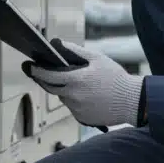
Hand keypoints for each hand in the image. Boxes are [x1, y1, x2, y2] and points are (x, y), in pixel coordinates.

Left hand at [24, 39, 143, 128]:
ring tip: (79, 84)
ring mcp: (77, 110)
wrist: (132, 101)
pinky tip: (87, 95)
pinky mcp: (82, 119)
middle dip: (45, 80)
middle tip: (43, 74)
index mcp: (76, 80)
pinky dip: (75, 101)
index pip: (48, 76)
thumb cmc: (116, 78)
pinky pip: (73, 108)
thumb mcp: (98, 58)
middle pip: (51, 88)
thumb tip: (59, 43)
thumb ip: (76, 51)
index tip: (31, 67)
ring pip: (63, 98)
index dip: (37, 71)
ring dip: (64, 90)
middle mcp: (73, 97)